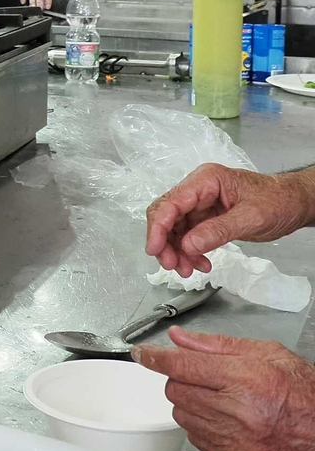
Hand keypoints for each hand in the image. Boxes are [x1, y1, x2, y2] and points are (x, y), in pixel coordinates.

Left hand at [134, 328, 314, 450]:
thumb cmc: (305, 395)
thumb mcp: (268, 355)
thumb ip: (218, 346)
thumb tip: (179, 339)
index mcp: (244, 380)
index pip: (182, 366)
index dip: (155, 357)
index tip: (141, 353)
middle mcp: (235, 411)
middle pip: (176, 390)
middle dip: (182, 379)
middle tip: (205, 377)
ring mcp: (232, 439)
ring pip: (181, 414)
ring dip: (190, 403)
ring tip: (220, 398)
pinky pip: (195, 437)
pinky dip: (201, 425)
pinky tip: (225, 418)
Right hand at [145, 164, 314, 277]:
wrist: (296, 203)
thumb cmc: (279, 201)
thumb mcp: (252, 217)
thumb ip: (219, 231)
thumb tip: (188, 245)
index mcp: (206, 181)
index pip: (171, 203)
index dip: (158, 227)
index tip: (155, 250)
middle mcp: (198, 190)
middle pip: (166, 216)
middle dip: (166, 243)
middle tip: (173, 266)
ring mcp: (200, 204)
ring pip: (174, 229)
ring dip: (177, 251)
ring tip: (188, 270)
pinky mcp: (205, 217)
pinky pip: (188, 235)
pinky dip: (190, 252)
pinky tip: (200, 263)